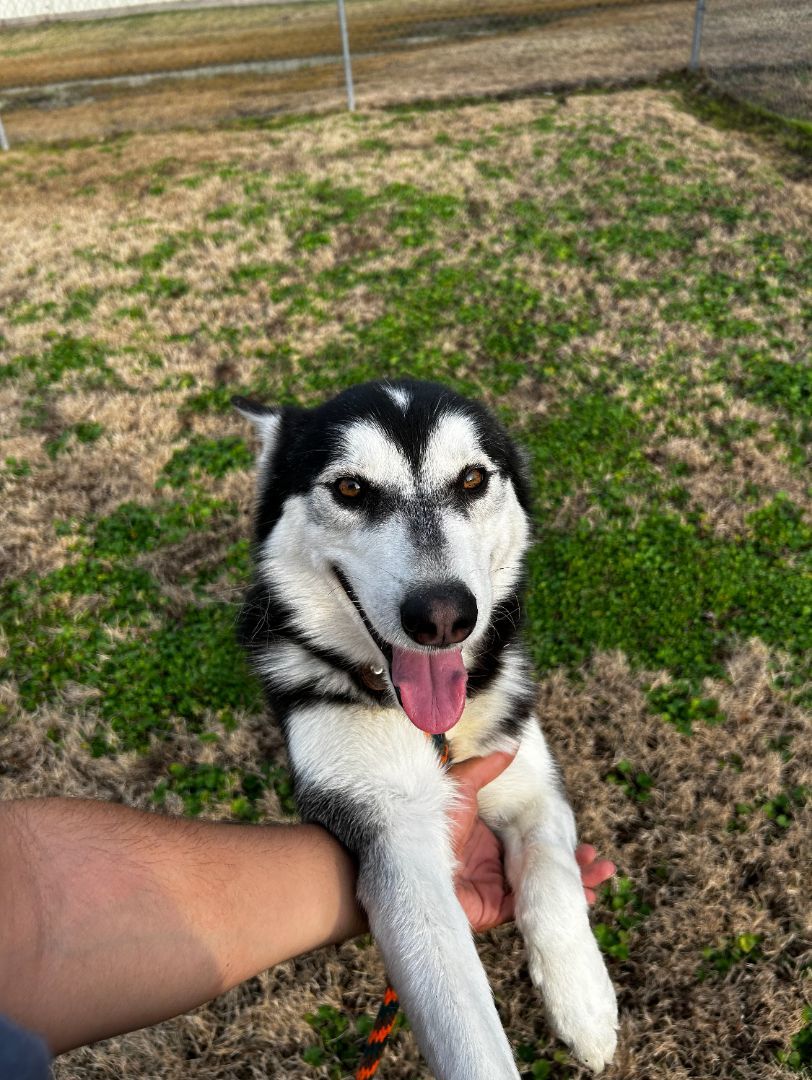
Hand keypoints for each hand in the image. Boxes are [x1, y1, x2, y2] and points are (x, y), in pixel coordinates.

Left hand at [447, 752, 615, 931]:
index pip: (527, 835)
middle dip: (571, 861)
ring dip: (574, 881)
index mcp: (487, 834)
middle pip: (541, 862)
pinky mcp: (497, 909)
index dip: (552, 833)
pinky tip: (585, 897)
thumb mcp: (460, 787)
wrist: (409, 864)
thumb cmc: (429, 823)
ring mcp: (497, 886)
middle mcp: (494, 861)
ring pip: (544, 884)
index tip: (575, 828)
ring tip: (602, 875)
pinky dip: (559, 901)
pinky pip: (535, 906)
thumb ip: (486, 769)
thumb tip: (511, 744)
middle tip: (598, 858)